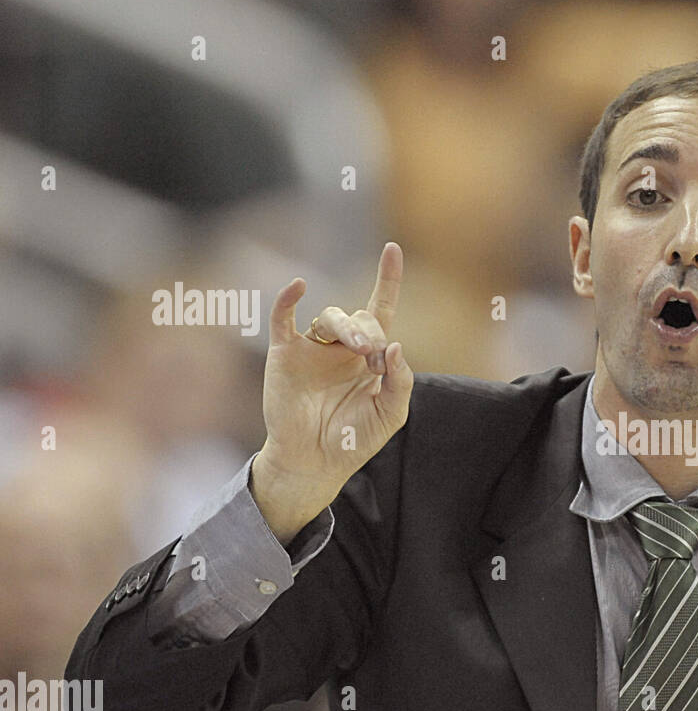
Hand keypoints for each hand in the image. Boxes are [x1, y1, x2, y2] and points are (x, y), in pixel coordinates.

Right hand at [251, 243, 412, 541]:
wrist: (315, 462)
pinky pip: (284, 318)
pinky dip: (288, 299)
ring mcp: (313, 348)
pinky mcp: (286, 354)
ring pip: (330, 316)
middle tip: (371, 354)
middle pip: (358, 315)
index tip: (393, 248)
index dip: (387, 279)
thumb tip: (393, 344)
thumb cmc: (355, 439)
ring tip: (358, 348)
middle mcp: (341, 347)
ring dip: (347, 325)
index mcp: (369, 356)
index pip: (380, 309)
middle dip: (369, 329)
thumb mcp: (391, 413)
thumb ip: (400, 380)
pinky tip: (298, 286)